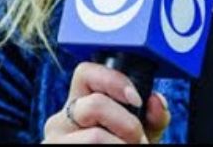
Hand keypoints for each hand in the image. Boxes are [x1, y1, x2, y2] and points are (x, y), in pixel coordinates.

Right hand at [42, 62, 170, 143]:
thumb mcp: (142, 131)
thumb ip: (153, 116)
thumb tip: (157, 101)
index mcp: (79, 102)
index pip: (86, 72)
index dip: (114, 80)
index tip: (137, 99)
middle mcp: (61, 118)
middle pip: (95, 105)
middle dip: (128, 124)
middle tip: (140, 139)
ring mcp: (55, 140)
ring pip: (95, 136)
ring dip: (122, 145)